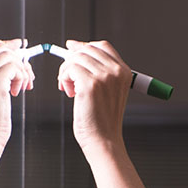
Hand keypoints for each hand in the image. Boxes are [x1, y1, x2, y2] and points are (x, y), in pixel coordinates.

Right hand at [0, 38, 35, 154]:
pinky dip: (22, 78)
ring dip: (22, 72)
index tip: (20, 49)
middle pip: (4, 48)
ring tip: (21, 86)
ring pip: (12, 58)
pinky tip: (16, 91)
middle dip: (19, 60)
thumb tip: (18, 51)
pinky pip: (16, 68)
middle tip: (26, 76)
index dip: (8, 44)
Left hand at [56, 39, 131, 155]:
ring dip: (66, 72)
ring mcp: (104, 77)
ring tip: (70, 89)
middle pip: (86, 49)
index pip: (102, 46)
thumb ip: (96, 69)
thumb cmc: (102, 120)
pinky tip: (69, 92)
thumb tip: (73, 46)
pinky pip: (69, 68)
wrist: (104, 141)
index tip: (71, 52)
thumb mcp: (106, 90)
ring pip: (75, 58)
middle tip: (69, 80)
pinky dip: (64, 78)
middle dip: (72, 61)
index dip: (84, 46)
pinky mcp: (90, 84)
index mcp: (124, 72)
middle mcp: (115, 71)